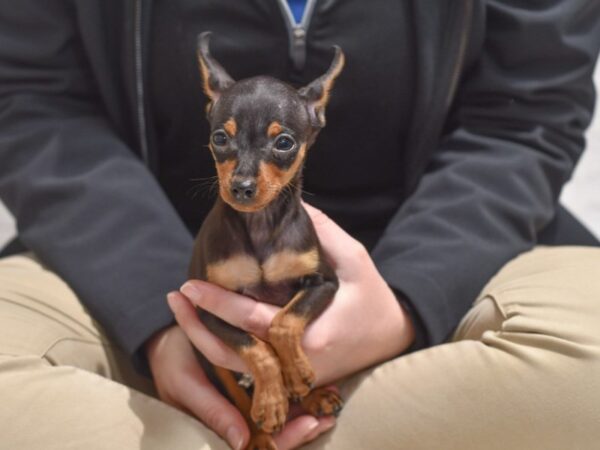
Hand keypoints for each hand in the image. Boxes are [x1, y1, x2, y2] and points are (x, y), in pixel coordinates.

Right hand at [146, 324, 333, 449]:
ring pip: (279, 417)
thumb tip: (240, 442)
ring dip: (305, 412)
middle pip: (275, 434)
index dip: (286, 439)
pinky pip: (275, 395)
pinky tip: (319, 385)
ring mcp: (244, 401)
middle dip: (301, 429)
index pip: (258, 445)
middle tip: (326, 418)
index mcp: (220, 425)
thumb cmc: (172, 359)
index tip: (310, 424)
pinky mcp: (250, 383)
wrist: (166, 332)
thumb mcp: (185, 383)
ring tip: (330, 405)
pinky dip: (297, 393)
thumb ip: (211, 411)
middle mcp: (236, 417)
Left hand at [171, 203, 414, 385]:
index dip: (221, 304)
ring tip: (182, 310)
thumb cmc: (374, 298)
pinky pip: (249, 365)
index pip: (256, 322)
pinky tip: (205, 324)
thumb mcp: (355, 260)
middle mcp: (298, 362)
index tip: (192, 285)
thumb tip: (290, 208)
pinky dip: (224, 346)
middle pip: (237, 351)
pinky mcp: (289, 373)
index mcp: (314, 335)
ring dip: (206, 338)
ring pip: (238, 365)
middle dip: (201, 325)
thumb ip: (323, 233)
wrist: (392, 336)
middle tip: (177, 296)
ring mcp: (292, 373)